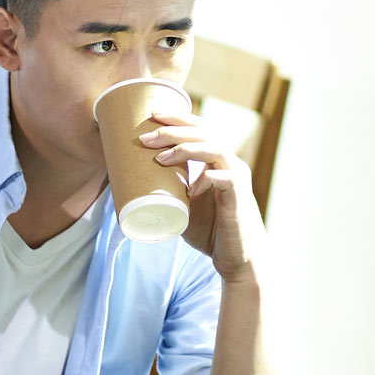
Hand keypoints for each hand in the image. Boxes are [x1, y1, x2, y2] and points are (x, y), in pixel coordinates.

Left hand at [141, 110, 263, 280]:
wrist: (238, 259)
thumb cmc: (211, 232)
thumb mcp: (185, 207)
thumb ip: (170, 191)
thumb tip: (135, 183)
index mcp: (219, 162)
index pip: (202, 129)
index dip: (179, 118)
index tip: (153, 115)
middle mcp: (231, 164)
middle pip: (205, 133)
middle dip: (175, 130)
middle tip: (148, 136)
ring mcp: (237, 178)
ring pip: (215, 148)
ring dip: (186, 148)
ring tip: (160, 157)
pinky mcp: (239, 196)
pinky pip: (223, 178)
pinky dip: (204, 180)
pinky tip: (189, 190)